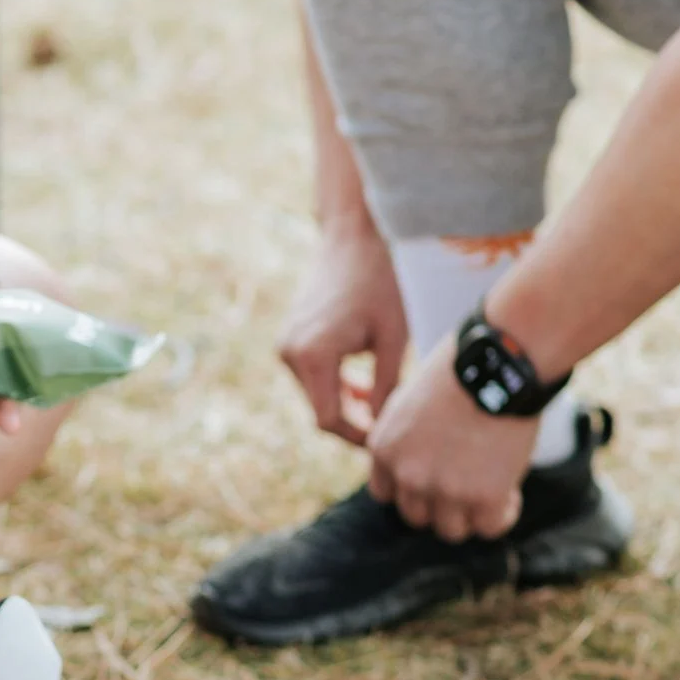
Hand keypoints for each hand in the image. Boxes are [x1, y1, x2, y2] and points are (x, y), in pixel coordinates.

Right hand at [278, 221, 407, 445]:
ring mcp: (286, 346)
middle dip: (353, 423)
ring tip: (380, 402)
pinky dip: (335, 384)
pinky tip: (362, 383)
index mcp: (313, 356)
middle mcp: (290, 353)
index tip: (384, 443)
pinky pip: (311, 376)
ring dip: (345, 403)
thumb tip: (382, 430)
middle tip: (390, 428)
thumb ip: (386, 388)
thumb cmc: (382, 281)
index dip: (356, 437)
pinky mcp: (290, 339)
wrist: (355, 236)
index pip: (329, 420)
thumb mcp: (394, 338)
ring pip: (316, 395)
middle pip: (320, 410)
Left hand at [365, 335, 538, 540]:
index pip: (386, 493)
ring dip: (469, 515)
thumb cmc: (460, 370)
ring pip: (450, 530)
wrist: (500, 361)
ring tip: (490, 493)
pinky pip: (489, 527)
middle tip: (467, 485)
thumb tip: (405, 468)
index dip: (411, 488)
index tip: (433, 478)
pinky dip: (501, 516)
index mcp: (384, 449)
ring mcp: (445, 489)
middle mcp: (408, 474)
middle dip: (440, 504)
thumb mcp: (410, 401)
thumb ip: (404, 439)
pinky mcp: (484, 496)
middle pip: (417, 516)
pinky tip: (510, 497)